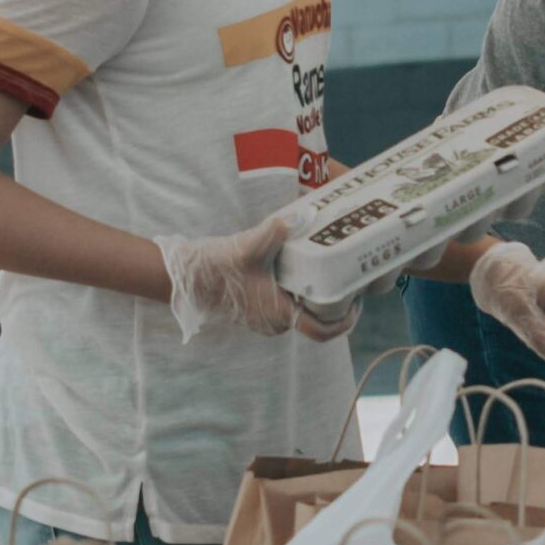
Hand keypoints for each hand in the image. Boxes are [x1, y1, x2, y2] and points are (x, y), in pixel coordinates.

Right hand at [154, 216, 352, 343]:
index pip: (322, 330)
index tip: (357, 302)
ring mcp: (266, 321)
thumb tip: (304, 213)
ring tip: (331, 274)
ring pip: (302, 315)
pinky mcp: (258, 314)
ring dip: (317, 300)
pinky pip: (288, 310)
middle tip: (350, 280)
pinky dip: (300, 297)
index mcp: (279, 313)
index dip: (345, 321)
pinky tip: (305, 274)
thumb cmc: (218, 266)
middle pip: (317, 322)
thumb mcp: (249, 246)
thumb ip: (276, 230)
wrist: (188, 278)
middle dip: (336, 305)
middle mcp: (276, 324)